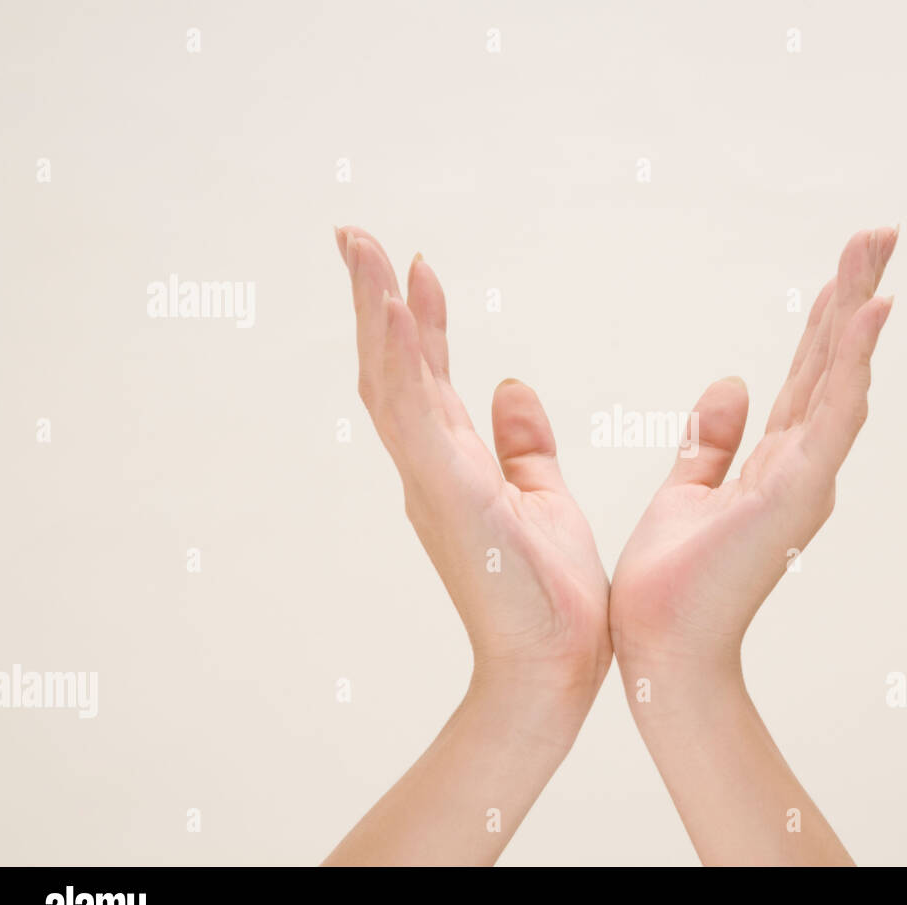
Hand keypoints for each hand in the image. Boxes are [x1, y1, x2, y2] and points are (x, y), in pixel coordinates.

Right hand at [335, 227, 610, 726]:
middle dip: (373, 300)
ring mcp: (432, 479)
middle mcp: (431, 466)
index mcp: (454, 465)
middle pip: (391, 369)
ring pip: (389, 382)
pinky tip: (392, 308)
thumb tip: (510, 385)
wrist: (551, 666)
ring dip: (374, 313)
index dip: (417, 320)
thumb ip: (523, 443)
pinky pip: (414, 415)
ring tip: (361, 248)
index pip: (428, 377)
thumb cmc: (548, 594)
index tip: (416, 267)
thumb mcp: (541, 497)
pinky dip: (399, 360)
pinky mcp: (447, 493)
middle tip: (354, 236)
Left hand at [606, 227, 897, 864]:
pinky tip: (867, 313)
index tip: (843, 269)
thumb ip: (711, 442)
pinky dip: (850, 364)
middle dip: (852, 297)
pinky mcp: (792, 495)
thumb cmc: (671, 585)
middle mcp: (799, 466)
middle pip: (830, 365)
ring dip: (858, 312)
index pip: (805, 375)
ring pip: (840, 379)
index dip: (825, 321)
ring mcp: (803, 480)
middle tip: (878, 235)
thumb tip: (730, 386)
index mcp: (773, 464)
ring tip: (877, 250)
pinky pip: (829, 417)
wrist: (659, 649)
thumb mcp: (687, 493)